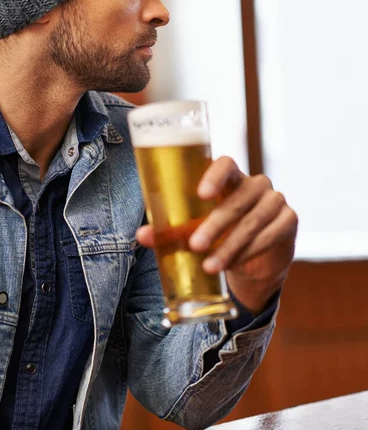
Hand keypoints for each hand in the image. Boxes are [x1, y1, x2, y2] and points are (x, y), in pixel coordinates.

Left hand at [136, 156, 297, 313]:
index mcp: (229, 178)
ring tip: (209, 266)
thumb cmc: (218, 235)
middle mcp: (255, 184)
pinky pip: (272, 234)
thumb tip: (141, 235)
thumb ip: (170, 231)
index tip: (201, 194)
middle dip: (215, 225)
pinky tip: (236, 264)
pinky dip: (251, 250)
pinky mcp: (289, 220)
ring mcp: (275, 200)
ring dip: (230, 245)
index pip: (226, 163)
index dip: (215, 175)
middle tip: (194, 245)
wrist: (254, 260)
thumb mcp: (194, 231)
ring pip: (253, 220)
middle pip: (238, 199)